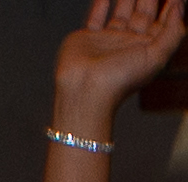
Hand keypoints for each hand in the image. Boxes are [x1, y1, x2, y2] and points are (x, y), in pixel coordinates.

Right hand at [55, 0, 184, 133]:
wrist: (84, 91)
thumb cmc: (118, 82)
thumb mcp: (156, 57)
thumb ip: (173, 32)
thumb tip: (179, 8)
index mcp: (146, 49)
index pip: (163, 22)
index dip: (171, 7)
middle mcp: (128, 44)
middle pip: (143, 13)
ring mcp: (108, 41)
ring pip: (122, 12)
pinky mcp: (87, 39)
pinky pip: (95, 18)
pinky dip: (100, 6)